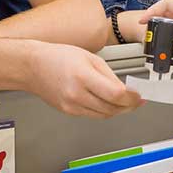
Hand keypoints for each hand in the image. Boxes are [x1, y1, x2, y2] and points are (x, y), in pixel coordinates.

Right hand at [28, 42, 142, 117]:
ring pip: (104, 115)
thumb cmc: (58, 57)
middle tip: (137, 100)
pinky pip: (93, 115)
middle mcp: (76, 94)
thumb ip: (110, 76)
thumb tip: (126, 90)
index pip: (115, 94)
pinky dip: (104, 111)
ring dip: (118, 110)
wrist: (33, 66)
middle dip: (129, 106)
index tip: (139, 95)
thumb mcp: (90, 58)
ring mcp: (71, 106)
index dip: (132, 98)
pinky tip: (109, 103)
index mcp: (83, 76)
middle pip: (112, 108)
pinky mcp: (68, 112)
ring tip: (126, 102)